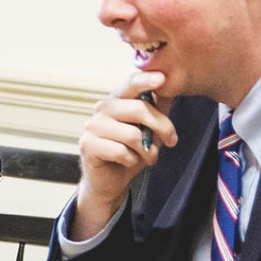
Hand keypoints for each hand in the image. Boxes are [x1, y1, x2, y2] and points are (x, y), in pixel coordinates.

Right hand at [71, 68, 178, 240]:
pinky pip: (120, 151)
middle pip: (139, 109)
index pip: (132, 83)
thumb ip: (159, 107)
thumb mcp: (151, 128)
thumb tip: (172, 86)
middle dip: (162, 127)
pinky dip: (131, 160)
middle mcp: (102, 109)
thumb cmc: (131, 152)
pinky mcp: (87, 145)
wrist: (111, 181)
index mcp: (118, 100)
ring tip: (147, 156)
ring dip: (146, 151)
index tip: (162, 78)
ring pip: (132, 134)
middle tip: (171, 141)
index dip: (146, 79)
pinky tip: (128, 161)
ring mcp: (92, 126)